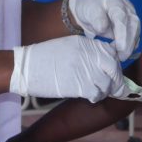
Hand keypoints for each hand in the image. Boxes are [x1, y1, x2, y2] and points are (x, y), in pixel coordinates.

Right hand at [10, 36, 126, 102]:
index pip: (111, 53)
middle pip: (113, 69)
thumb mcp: (68, 46)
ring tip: (97, 92)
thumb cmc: (44, 58)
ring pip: (107, 84)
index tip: (112, 72)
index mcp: (86, 44)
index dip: (114, 65)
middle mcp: (89, 55)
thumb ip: (86, 51)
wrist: (25, 67)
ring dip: (105, 90)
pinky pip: (97, 94)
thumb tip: (101, 62)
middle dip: (115, 80)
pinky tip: (90, 97)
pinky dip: (96, 97)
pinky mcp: (80, 86)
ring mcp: (86, 70)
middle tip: (113, 87)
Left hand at [67, 0, 140, 60]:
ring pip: (136, 31)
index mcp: (115, 0)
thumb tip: (103, 29)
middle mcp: (127, 7)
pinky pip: (134, 35)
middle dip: (129, 42)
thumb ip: (96, 18)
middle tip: (122, 57)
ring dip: (131, 46)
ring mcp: (131, 16)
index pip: (122, 17)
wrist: (90, 5)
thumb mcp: (88, 10)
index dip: (122, 33)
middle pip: (133, 25)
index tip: (119, 47)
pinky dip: (130, 46)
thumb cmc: (89, 7)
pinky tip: (123, 54)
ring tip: (121, 57)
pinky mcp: (131, 25)